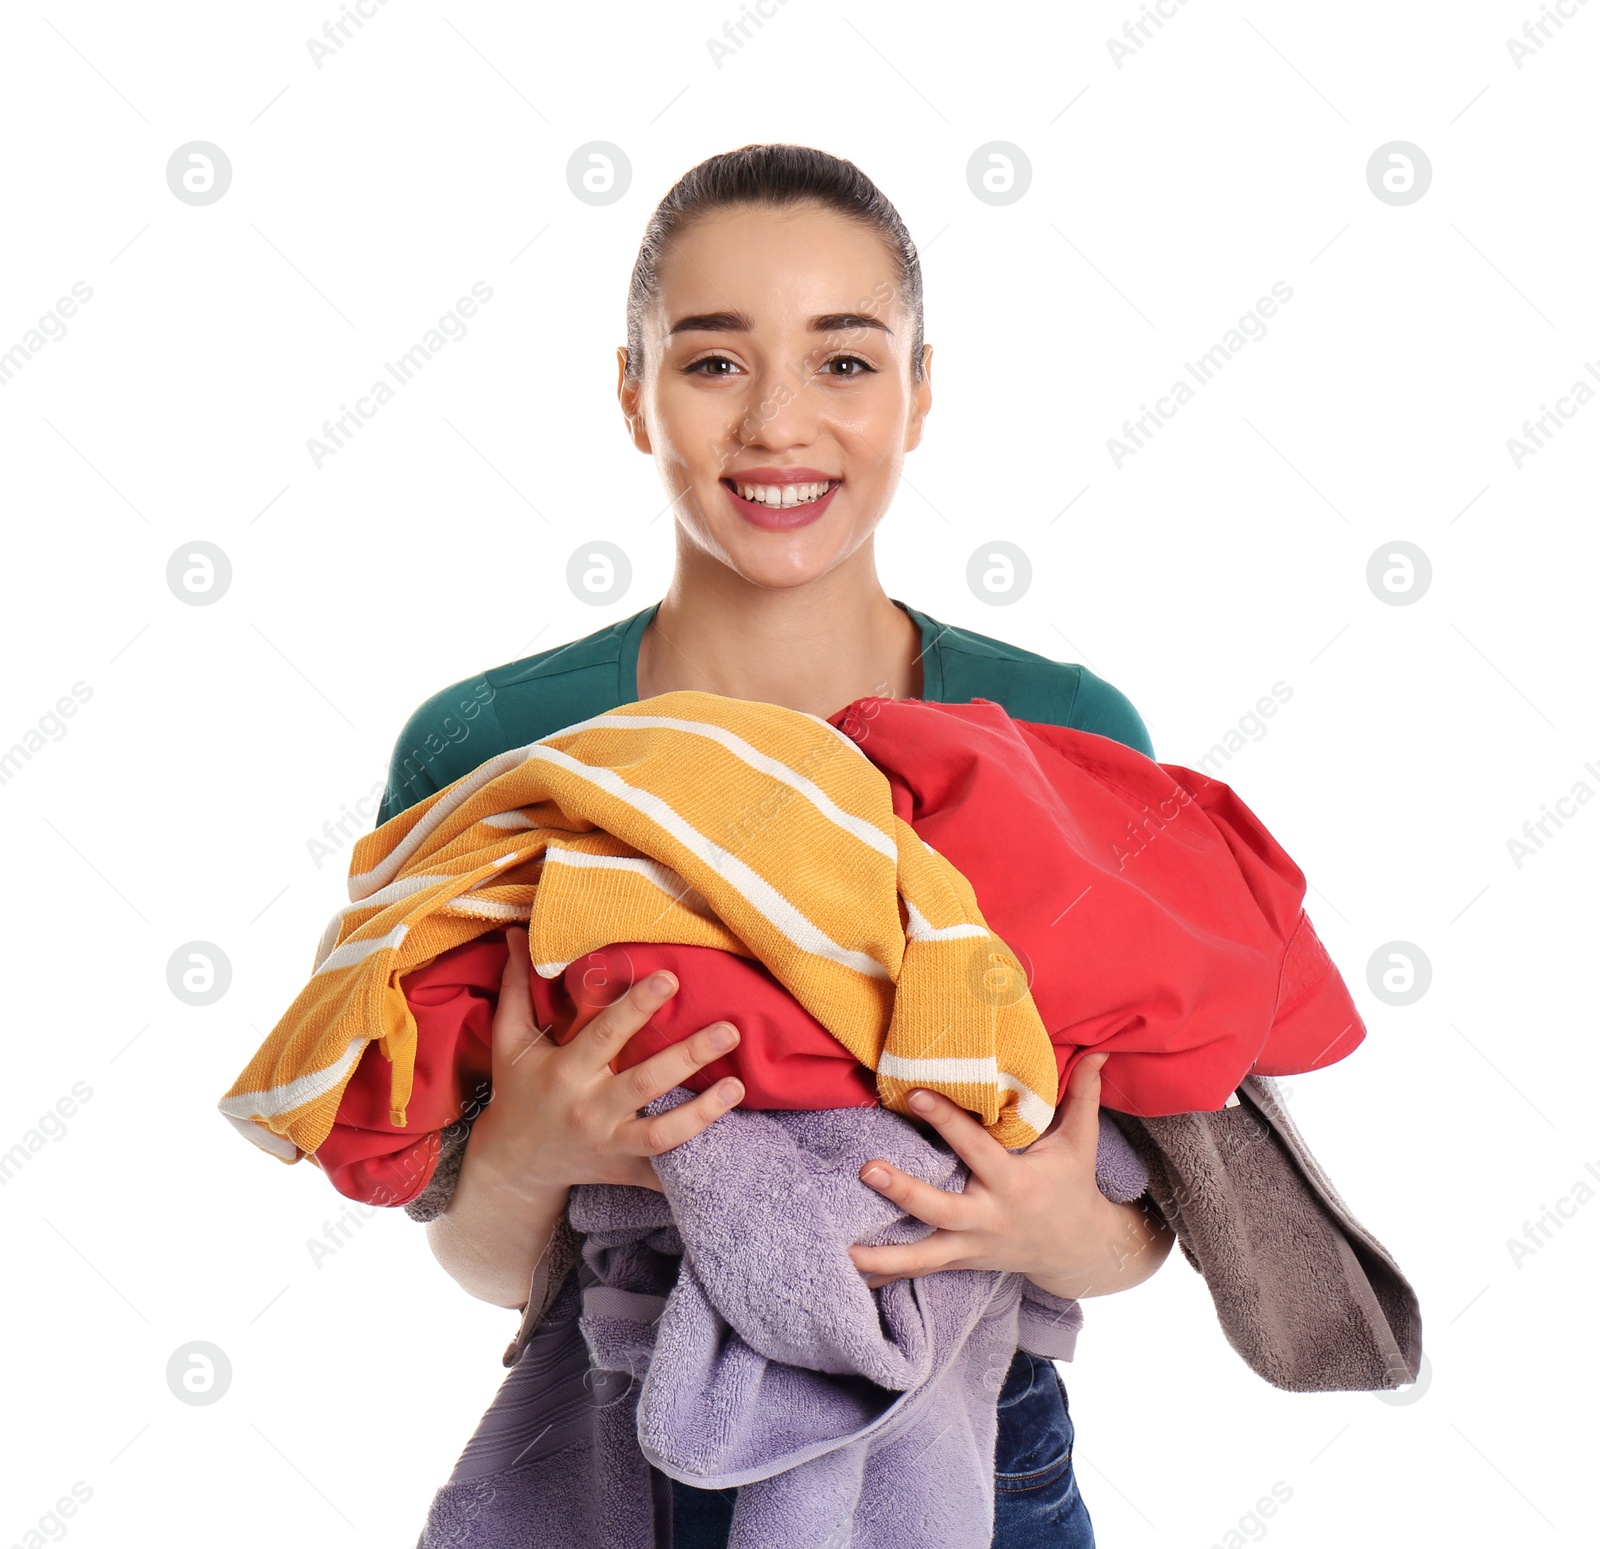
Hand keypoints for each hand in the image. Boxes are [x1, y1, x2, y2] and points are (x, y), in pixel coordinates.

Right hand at [469, 927, 745, 1198]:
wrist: (512, 1165)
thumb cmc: (518, 1092)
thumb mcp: (510, 1041)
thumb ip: (517, 987)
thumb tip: (515, 933)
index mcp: (565, 1072)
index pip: (605, 1034)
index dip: (636, 1007)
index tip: (670, 979)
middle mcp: (589, 1110)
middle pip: (645, 1082)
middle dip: (689, 1056)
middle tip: (730, 1030)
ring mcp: (609, 1144)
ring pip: (661, 1133)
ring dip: (703, 1112)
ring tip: (738, 1087)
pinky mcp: (624, 1169)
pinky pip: (662, 1171)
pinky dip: (692, 1166)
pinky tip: (729, 1144)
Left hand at [846, 1051, 1160, 1297]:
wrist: (1080, 1251)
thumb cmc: (1073, 1185)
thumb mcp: (1081, 1142)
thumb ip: (1084, 1095)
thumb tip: (1100, 1050)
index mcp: (1015, 1183)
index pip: (976, 1148)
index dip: (947, 1121)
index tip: (915, 1094)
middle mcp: (991, 1218)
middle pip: (942, 1209)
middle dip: (905, 1192)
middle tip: (868, 1169)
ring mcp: (974, 1246)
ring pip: (926, 1255)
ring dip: (886, 1254)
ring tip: (845, 1249)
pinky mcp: (963, 1262)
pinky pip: (922, 1270)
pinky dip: (889, 1274)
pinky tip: (852, 1274)